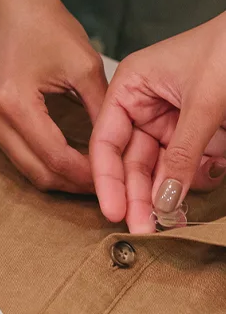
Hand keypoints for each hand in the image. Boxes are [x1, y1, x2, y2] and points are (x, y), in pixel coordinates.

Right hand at [0, 0, 107, 193]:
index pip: (55, 156)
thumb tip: (121, 148)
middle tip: (107, 185)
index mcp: (14, 103)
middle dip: (73, 183)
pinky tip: (71, 160)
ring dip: (60, 176)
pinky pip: (19, 155)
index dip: (87, 173)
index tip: (115, 178)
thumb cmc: (46, 26)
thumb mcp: (84, 66)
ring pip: (27, 169)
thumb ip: (101, 110)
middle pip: (37, 172)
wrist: (9, 6)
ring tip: (92, 176)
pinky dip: (45, 163)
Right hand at [91, 14, 225, 232]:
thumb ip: (182, 153)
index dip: (107, 179)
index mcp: (130, 87)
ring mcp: (170, 120)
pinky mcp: (196, 132)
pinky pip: (187, 165)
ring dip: (165, 195)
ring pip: (159, 169)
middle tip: (142, 226)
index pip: (107, 142)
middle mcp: (144, 106)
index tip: (113, 210)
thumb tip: (163, 199)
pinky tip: (192, 196)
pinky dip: (192, 181)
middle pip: (132, 162)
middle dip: (139, 195)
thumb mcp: (205, 100)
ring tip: (169, 220)